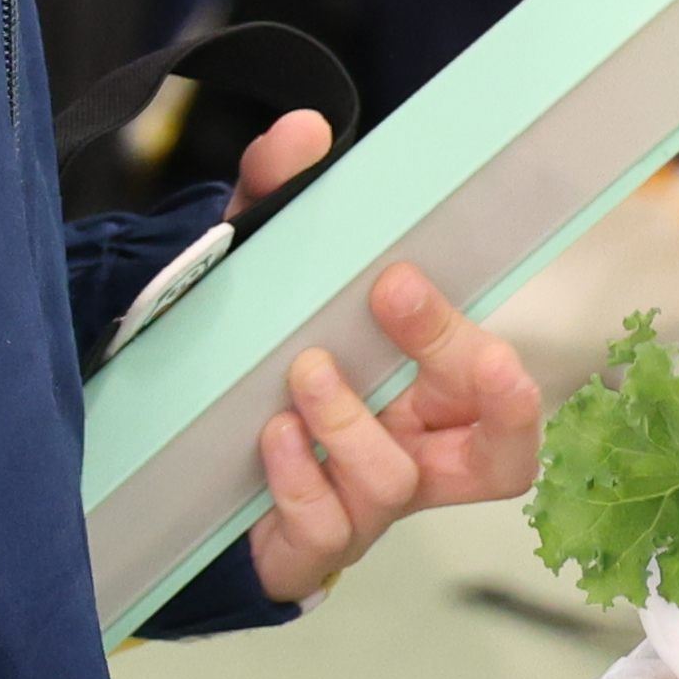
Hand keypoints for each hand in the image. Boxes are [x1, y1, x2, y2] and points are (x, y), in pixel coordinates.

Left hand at [232, 109, 544, 605]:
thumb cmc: (256, 360)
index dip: (489, 359)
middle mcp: (413, 457)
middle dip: (462, 372)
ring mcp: (364, 510)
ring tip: (299, 371)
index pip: (500, 393)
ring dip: (350, 420)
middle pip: (499, 458)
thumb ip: (279, 203)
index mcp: (430, 399)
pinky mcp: (309, 547)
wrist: (178, 454)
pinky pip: (326, 527)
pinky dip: (299, 476)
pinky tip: (268, 436)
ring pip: (395, 484)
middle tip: (392, 294)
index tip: (408, 276)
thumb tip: (302, 131)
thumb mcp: (259, 272)